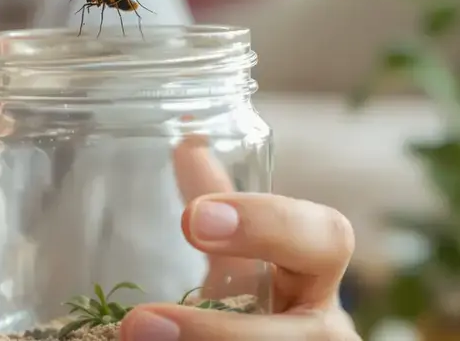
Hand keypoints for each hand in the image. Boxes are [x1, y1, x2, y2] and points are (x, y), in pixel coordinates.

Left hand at [118, 140, 359, 339]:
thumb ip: (219, 208)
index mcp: (316, 276)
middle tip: (140, 322)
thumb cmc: (256, 312)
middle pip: (304, 335)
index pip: (325, 238)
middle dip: (221, 333)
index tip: (192, 220)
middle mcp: (325, 330)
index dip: (267, 225)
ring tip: (133, 338)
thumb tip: (186, 138)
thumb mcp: (240, 262)